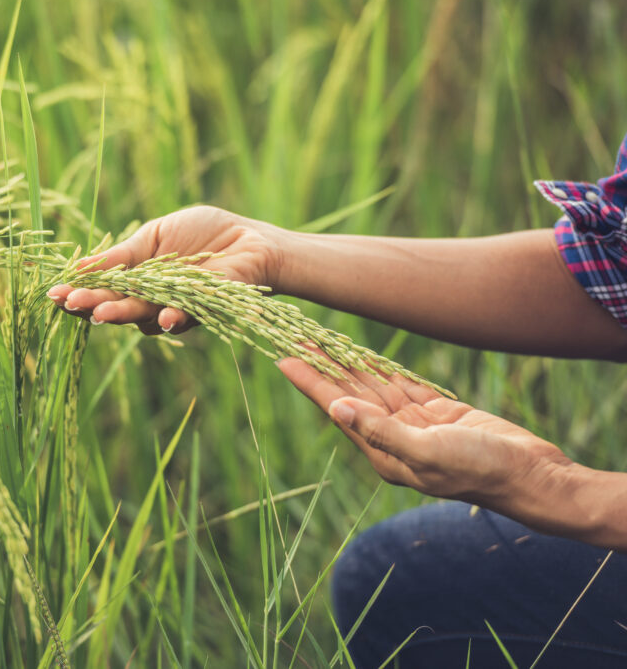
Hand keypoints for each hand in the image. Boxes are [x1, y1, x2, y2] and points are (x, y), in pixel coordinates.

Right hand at [47, 206, 287, 333]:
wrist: (249, 239)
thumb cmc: (203, 233)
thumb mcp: (155, 236)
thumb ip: (122, 255)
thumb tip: (80, 266)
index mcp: (135, 279)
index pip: (101, 288)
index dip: (79, 291)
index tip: (54, 293)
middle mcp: (150, 300)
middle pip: (115, 306)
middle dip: (92, 305)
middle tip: (72, 304)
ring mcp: (173, 308)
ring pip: (142, 316)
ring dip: (122, 313)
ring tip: (102, 312)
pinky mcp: (201, 311)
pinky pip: (181, 318)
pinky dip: (170, 317)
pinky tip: (162, 317)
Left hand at [277, 356, 573, 505]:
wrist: (530, 475)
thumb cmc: (480, 469)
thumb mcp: (428, 451)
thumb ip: (381, 431)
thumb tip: (337, 410)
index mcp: (383, 452)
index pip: (336, 409)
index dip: (310, 382)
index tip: (283, 358)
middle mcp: (392, 438)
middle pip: (348, 394)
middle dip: (322, 367)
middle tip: (295, 337)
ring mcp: (414, 426)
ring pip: (373, 387)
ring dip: (348, 364)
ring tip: (320, 339)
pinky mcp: (437, 415)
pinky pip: (401, 386)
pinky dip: (381, 368)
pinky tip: (361, 355)